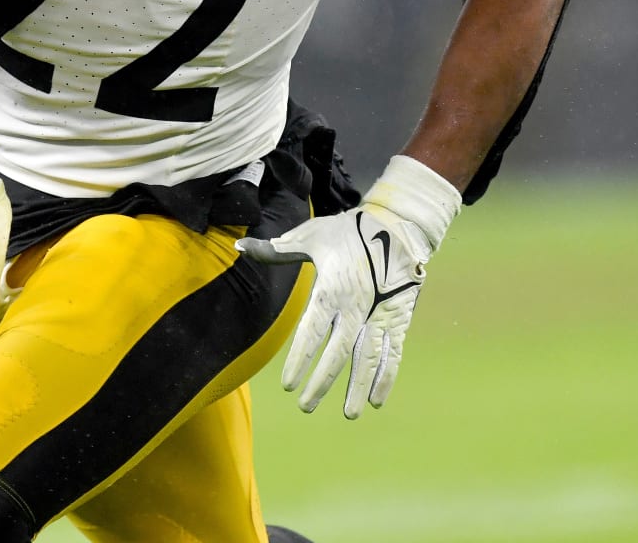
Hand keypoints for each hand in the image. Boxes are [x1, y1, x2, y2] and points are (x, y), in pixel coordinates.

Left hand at [238, 155, 460, 417]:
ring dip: (358, 386)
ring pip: (368, 357)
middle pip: (338, 351)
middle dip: (322, 381)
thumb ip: (276, 249)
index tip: (287, 385)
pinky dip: (386, 376)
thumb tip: (239, 245)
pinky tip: (377, 399)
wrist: (397, 224)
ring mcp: (379, 313)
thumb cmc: (347, 231)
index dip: (300, 360)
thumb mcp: (310, 235)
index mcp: (331, 289)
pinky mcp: (398, 317)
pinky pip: (393, 351)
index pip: (311, 332)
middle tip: (305, 406)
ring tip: (348, 413)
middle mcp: (356, 306)